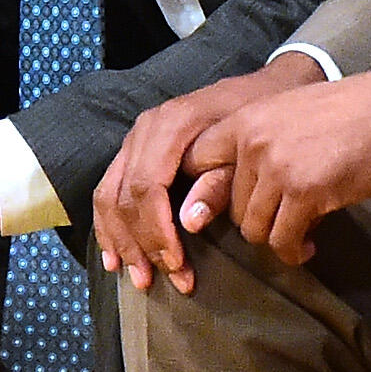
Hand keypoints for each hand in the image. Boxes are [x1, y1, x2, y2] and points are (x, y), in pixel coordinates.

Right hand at [95, 56, 322, 292]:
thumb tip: (190, 223)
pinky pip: (108, 190)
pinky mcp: (134, 150)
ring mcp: (135, 138)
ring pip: (109, 196)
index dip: (157, 231)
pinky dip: (109, 227)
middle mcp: (145, 129)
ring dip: (120, 242)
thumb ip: (220, 183)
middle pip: (124, 195)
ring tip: (137, 278)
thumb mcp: (250, 148)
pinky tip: (115, 257)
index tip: (177, 265)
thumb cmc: (261, 119)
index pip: (148, 186)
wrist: (262, 89)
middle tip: (156, 281)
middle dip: (139, 244)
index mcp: (172, 124)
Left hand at [185, 59, 370, 268]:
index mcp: (244, 120)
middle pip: (230, 205)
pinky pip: (282, 240)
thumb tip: (240, 190)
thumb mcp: (289, 112)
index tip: (218, 204)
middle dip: (258, 217)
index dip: (204, 187)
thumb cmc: (350, 112)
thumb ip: (260, 143)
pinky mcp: (305, 194)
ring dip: (276, 237)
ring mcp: (277, 169)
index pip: (196, 160)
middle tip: (285, 218)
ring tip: (298, 234)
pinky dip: (294, 250)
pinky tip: (309, 245)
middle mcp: (252, 144)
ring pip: (253, 228)